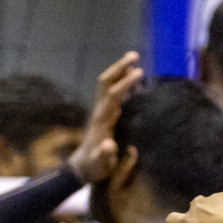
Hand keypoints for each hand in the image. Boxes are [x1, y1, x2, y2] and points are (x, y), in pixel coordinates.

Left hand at [67, 52, 143, 183]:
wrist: (83, 167)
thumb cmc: (95, 167)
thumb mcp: (101, 165)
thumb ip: (105, 155)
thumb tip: (110, 145)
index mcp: (102, 120)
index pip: (114, 95)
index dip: (125, 83)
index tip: (139, 72)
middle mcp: (100, 111)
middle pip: (107, 83)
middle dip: (119, 68)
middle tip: (135, 55)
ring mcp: (101, 111)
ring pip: (107, 85)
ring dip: (119, 71)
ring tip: (134, 61)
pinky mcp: (104, 114)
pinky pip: (111, 93)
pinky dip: (120, 82)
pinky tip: (130, 78)